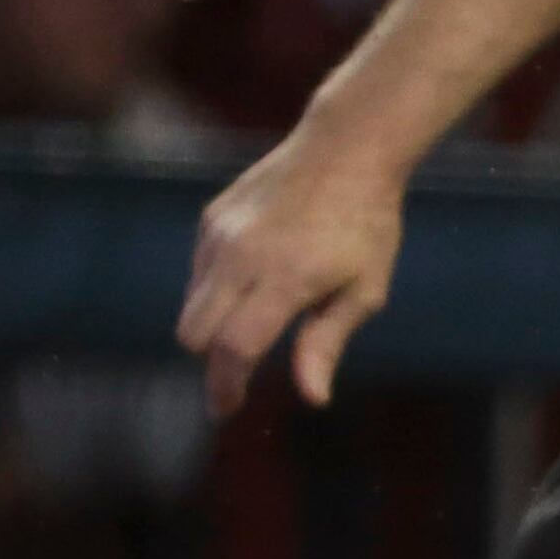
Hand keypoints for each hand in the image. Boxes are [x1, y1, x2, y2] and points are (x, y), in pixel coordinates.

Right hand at [180, 123, 411, 410]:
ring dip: (214, 327)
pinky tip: (255, 282)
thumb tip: (313, 397)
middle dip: (212, 362)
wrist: (344, 150)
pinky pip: (199, 273)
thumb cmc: (367, 225)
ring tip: (256, 325)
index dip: (227, 384)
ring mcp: (220, 234)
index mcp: (285, 278)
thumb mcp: (364, 290)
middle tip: (235, 381)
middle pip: (195, 334)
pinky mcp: (211, 220)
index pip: (236, 347)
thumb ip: (327, 342)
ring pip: (192, 305)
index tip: (227, 408)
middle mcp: (242, 256)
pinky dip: (216, 292)